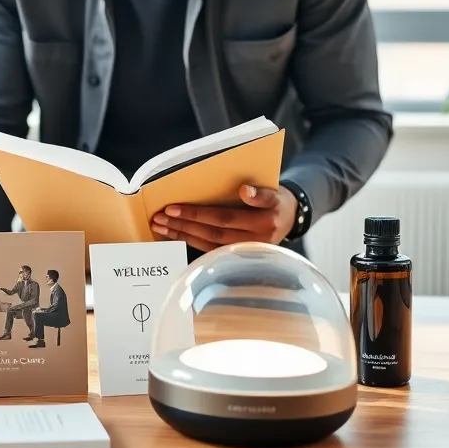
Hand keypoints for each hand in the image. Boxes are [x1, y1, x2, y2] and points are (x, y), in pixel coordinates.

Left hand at [151, 185, 296, 251]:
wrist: (289, 220)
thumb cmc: (277, 202)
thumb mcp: (276, 194)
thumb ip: (261, 194)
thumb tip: (244, 191)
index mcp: (263, 222)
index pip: (223, 218)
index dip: (197, 214)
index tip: (173, 208)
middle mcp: (253, 241)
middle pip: (211, 233)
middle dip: (182, 225)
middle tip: (159, 217)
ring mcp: (244, 251)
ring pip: (207, 244)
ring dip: (181, 235)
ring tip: (159, 226)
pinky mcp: (236, 255)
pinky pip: (209, 249)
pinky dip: (189, 241)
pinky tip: (174, 235)